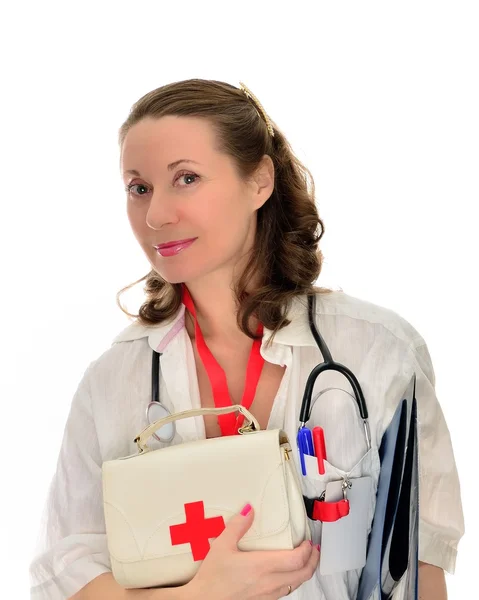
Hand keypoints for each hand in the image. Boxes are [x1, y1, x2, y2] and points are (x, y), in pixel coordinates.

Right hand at [182, 504, 319, 599]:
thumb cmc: (212, 577)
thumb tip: (249, 510)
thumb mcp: (221, 546)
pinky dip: (293, 581)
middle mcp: (269, 582)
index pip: (296, 560)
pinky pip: (286, 592)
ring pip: (296, 585)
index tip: (308, 541)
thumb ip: (237, 526)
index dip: (307, 550)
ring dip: (304, 571)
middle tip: (314, 549)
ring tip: (305, 560)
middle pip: (302, 574)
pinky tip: (288, 574)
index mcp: (261, 566)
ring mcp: (268, 595)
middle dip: (313, 561)